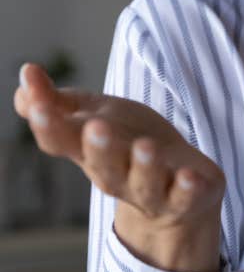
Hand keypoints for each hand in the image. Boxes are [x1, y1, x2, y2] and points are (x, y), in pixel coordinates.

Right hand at [13, 61, 224, 271]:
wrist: (178, 188)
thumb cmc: (129, 146)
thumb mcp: (95, 118)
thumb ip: (60, 102)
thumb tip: (25, 74)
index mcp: (90, 153)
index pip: (62, 141)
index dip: (49, 124)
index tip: (39, 102)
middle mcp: (118, 175)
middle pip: (104, 165)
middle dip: (100, 147)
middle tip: (96, 126)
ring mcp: (154, 190)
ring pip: (145, 182)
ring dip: (144, 166)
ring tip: (144, 147)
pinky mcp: (187, 198)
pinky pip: (186, 197)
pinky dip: (187, 188)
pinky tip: (189, 177)